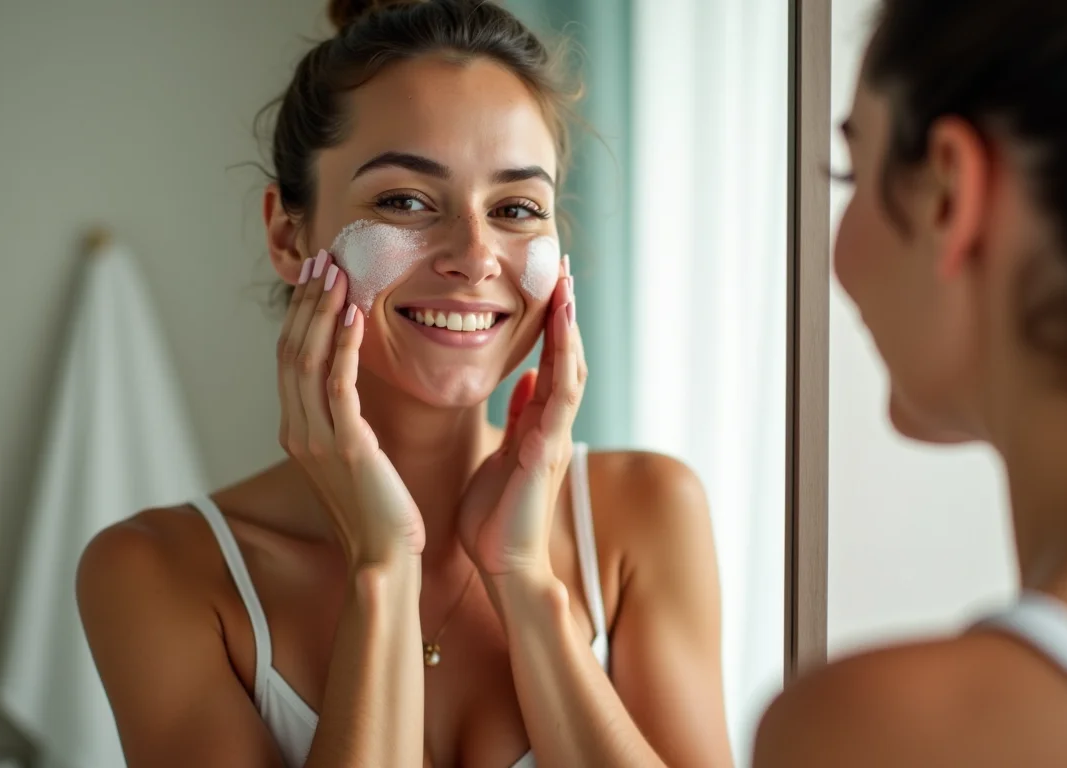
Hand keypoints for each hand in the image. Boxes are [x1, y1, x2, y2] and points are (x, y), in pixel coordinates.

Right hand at [278, 250, 424, 566]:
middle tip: (324, 259)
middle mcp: (298, 431)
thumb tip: (348, 385)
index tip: (318, 276)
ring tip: (337, 272)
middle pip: (292, 350)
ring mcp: (317, 439)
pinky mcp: (347, 446)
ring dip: (323, 311)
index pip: (290, 358)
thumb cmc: (380, 509)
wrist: (387, 556)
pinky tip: (358, 313)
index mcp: (297, 431)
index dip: (302, 315)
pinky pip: (339, 383)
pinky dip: (345, 343)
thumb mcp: (354, 456)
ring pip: (309, 359)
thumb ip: (344, 420)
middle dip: (307, 302)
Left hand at [458, 262, 584, 576]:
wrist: (503, 566)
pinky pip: (560, 398)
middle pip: (566, 357)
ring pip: (570, 370)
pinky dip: (562, 362)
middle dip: (565, 314)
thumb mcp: (502, 455)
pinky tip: (561, 333)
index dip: (551, 325)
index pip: (550, 363)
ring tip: (567, 288)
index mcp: (538, 425)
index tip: (549, 285)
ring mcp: (554, 437)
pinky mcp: (546, 451)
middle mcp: (552, 426)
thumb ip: (519, 418)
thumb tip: (526, 381)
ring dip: (568, 329)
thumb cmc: (496, 519)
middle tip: (565, 270)